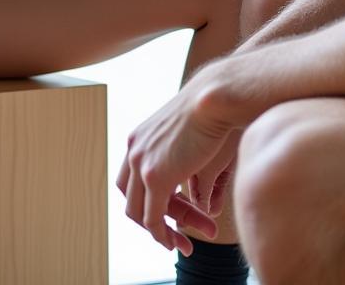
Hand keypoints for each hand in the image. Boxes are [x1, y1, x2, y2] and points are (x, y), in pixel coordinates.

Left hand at [116, 71, 237, 252]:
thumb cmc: (208, 110)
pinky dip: (162, 234)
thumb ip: (177, 153)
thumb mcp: (184, 131)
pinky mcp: (156, 176)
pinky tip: (177, 243)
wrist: (214, 98)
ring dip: (160, 233)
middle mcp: (133, 150)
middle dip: (152, 220)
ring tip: (182, 245)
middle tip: (173, 235)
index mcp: (138, 138)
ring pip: (140, 213)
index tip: (169, 212)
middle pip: (132, 198)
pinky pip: (152, 218)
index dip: (147, 200)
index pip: (131, 181)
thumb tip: (188, 176)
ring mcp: (141, 163)